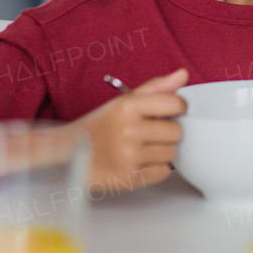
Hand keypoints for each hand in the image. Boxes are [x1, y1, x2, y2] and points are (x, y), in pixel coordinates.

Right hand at [72, 68, 188, 189]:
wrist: (68, 157)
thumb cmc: (99, 127)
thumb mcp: (123, 102)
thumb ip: (156, 87)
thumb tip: (183, 74)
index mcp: (127, 107)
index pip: (175, 103)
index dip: (178, 107)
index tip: (171, 111)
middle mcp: (129, 130)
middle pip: (176, 131)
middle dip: (168, 132)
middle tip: (151, 133)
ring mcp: (129, 156)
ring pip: (172, 153)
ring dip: (162, 151)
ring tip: (143, 148)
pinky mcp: (130, 178)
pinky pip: (164, 172)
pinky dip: (156, 169)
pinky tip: (140, 162)